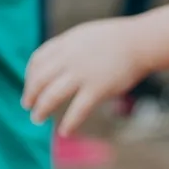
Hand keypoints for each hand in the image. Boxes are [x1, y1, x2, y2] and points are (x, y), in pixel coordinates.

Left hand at [22, 17, 147, 135]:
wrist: (140, 42)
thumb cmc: (115, 40)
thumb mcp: (84, 36)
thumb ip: (66, 49)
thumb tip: (51, 65)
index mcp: (66, 43)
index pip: (37, 60)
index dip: (29, 76)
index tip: (30, 86)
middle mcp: (70, 58)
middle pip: (39, 79)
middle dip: (30, 95)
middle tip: (27, 106)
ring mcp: (83, 74)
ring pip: (52, 95)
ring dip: (41, 109)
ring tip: (37, 119)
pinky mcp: (98, 88)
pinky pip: (77, 110)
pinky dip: (69, 123)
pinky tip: (65, 131)